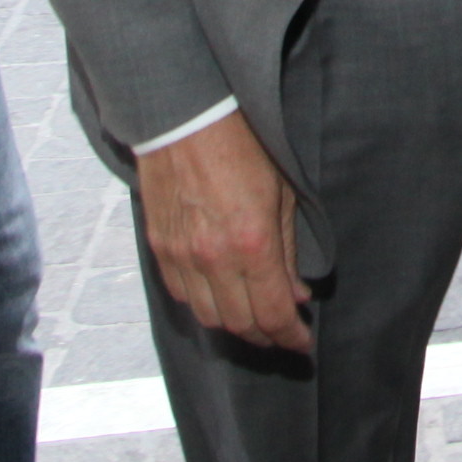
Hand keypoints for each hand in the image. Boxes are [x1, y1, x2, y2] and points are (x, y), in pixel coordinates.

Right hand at [137, 112, 309, 353]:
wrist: (186, 117)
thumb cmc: (243, 147)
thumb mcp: (283, 195)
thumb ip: (288, 252)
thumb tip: (296, 294)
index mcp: (252, 244)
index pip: (273, 315)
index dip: (290, 337)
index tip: (302, 344)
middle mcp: (214, 258)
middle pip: (241, 325)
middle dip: (266, 337)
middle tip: (282, 334)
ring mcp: (182, 256)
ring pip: (207, 317)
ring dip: (234, 325)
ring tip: (253, 318)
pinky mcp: (159, 247)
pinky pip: (181, 294)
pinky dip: (203, 304)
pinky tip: (219, 296)